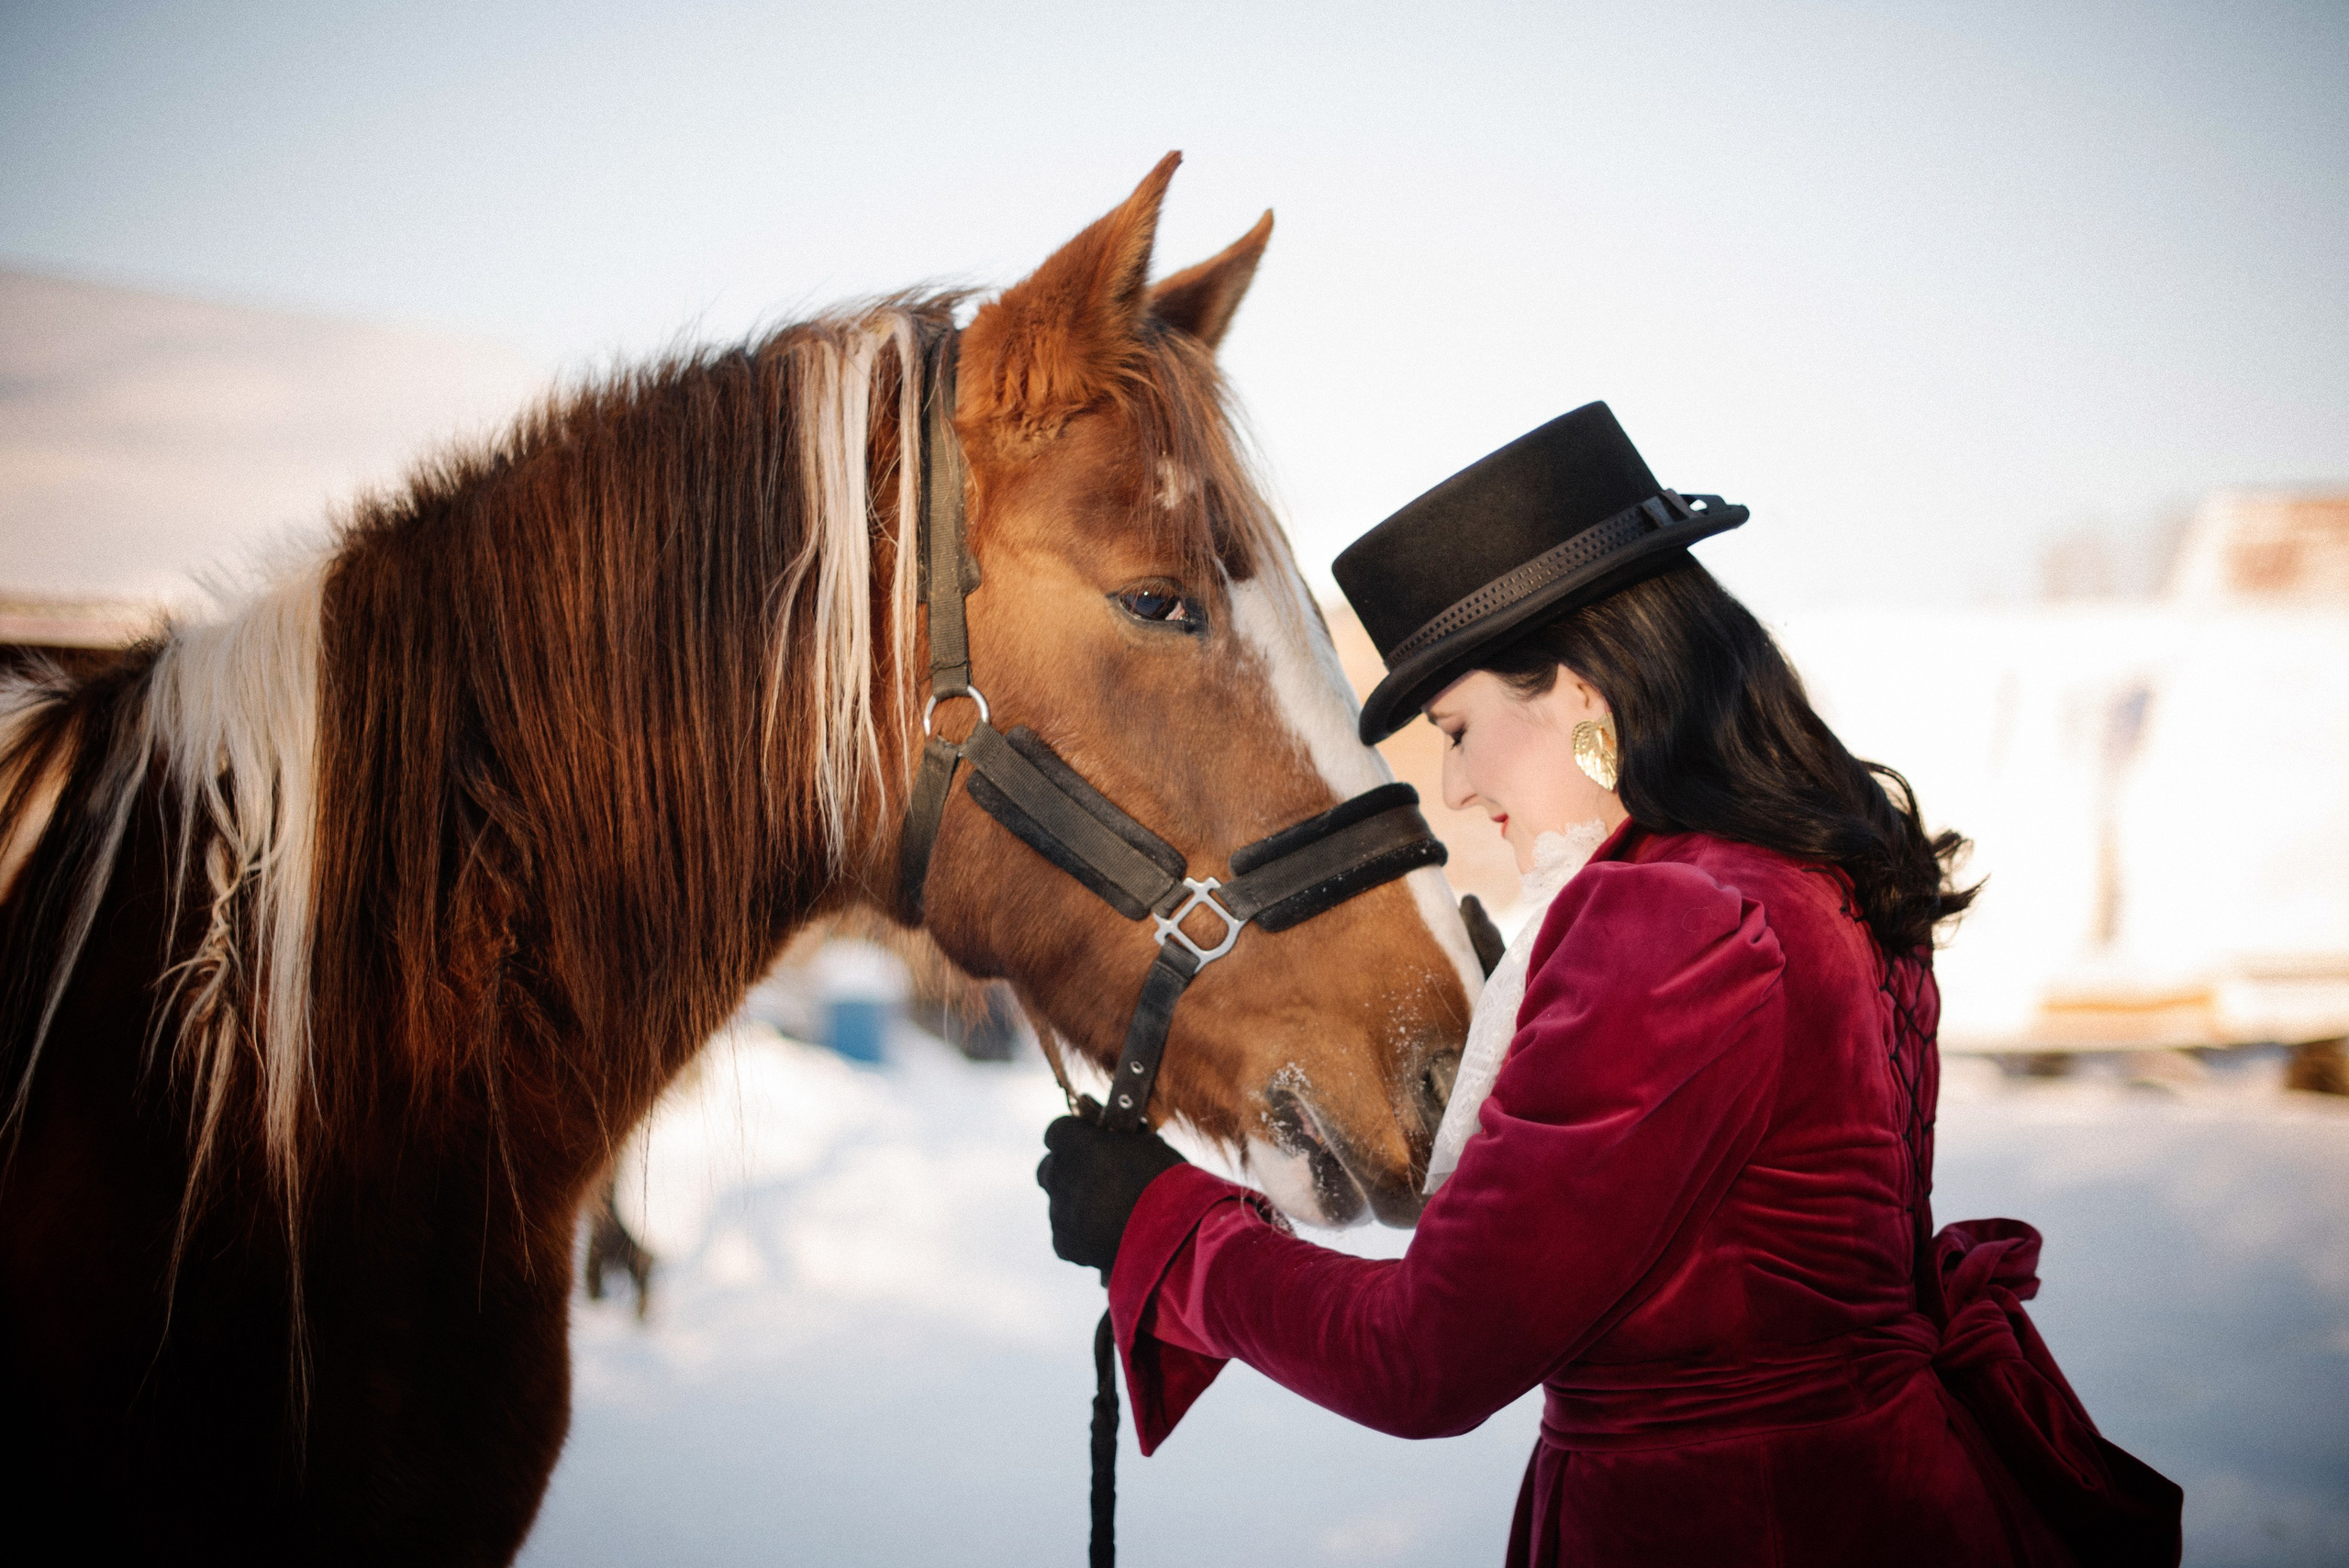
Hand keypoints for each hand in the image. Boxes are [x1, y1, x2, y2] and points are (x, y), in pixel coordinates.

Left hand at [1036, 1111, 1187, 1282]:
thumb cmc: (1166, 1182)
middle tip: (1097, 1179)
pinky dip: (1079, 1235)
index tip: (1090, 1144)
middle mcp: (1059, 1174)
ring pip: (1058, 1203)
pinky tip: (1106, 1236)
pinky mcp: (1063, 1243)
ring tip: (1111, 1215)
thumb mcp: (1147, 1145)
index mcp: (1076, 1142)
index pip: (1057, 1132)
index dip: (1074, 1137)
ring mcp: (1058, 1211)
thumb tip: (1113, 1139)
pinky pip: (1064, 1235)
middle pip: (1050, 1168)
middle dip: (1068, 1171)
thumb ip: (1119, 1139)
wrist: (1172, 1235)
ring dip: (1076, 1204)